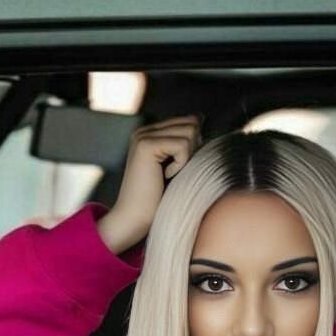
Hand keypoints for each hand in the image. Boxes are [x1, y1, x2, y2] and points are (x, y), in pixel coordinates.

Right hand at [96, 113, 202, 253]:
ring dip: (187, 158)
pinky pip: (183, 145)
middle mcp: (144, 130)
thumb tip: (201, 117)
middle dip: (193, 149)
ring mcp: (143, 136)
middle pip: (192, 123)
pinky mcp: (146, 145)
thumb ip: (186, 141)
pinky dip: (181, 164)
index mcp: (150, 133)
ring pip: (190, 131)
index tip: (179, 167)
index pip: (188, 120)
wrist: (134, 217)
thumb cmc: (158, 198)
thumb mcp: (178, 165)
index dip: (195, 144)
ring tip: (169, 174)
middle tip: (174, 171)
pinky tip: (165, 176)